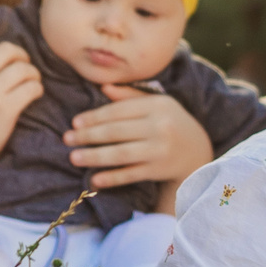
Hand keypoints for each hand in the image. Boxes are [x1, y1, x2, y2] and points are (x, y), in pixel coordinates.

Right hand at [0, 41, 41, 156]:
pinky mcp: (6, 110)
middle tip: (26, 70)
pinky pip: (32, 88)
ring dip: (34, 74)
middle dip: (23, 57)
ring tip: (32, 83)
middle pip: (9, 51)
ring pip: (23, 69)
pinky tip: (34, 95)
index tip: (11, 64)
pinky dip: (38, 89)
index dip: (6, 54)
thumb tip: (9, 52)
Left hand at [66, 88, 213, 209]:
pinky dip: (112, 178)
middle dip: (89, 136)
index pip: (119, 111)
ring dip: (94, 156)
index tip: (75, 123)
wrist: (198, 152)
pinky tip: (94, 180)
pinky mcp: (159, 170)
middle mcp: (160, 127)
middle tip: (66, 139)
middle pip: (117, 131)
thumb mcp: (157, 104)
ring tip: (74, 157)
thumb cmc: (171, 123)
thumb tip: (103, 86)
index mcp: (157, 106)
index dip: (94, 117)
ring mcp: (160, 150)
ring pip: (121, 154)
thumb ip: (130, 96)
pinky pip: (131, 174)